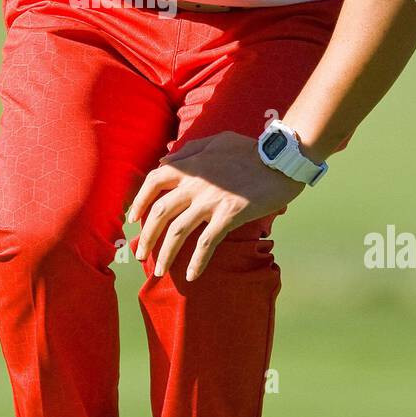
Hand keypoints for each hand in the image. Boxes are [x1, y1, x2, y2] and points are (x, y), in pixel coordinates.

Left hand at [127, 130, 305, 282]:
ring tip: (160, 272)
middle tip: (141, 255)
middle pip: (159, 213)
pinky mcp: (230, 214)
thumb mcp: (217, 140)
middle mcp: (195, 184)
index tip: (133, 219)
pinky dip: (197, 262)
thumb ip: (189, 150)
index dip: (139, 201)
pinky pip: (207, 243)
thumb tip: (164, 160)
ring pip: (177, 232)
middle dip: (146, 237)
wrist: (282, 159)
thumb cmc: (250, 150)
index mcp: (190, 165)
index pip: (153, 181)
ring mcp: (211, 200)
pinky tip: (192, 276)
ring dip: (165, 255)